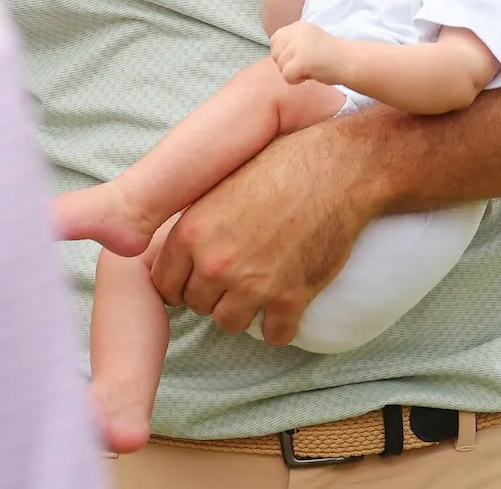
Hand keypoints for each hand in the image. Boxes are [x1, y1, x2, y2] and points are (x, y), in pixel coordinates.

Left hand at [150, 122, 375, 344]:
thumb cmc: (280, 165)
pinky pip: (274, 335)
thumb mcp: (221, 183)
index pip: (165, 284)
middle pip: (198, 305)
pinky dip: (280, 326)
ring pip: (230, 323)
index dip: (183, 282)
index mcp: (191, 232)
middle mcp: (215, 263)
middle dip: (214, 295)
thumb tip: (178, 247)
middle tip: (236, 278)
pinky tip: (286, 307)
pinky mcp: (290, 298)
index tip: (199, 278)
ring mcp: (252, 284)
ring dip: (244, 312)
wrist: (336, 170)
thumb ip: (196, 221)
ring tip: (259, 290)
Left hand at [268, 21, 348, 87]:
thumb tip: (275, 55)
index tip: (299, 58)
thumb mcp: (308, 41)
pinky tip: (309, 75)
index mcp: (298, 26)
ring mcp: (299, 45)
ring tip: (310, 69)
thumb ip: (292, 43)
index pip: (275, 40)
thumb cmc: (331, 56)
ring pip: (280, 66)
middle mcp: (296, 32)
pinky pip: (286, 75)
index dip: (283, 53)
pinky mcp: (302, 60)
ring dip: (293, 72)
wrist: (350, 62)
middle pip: (275, 54)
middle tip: (305, 65)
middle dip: (286, 64)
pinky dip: (295, 80)